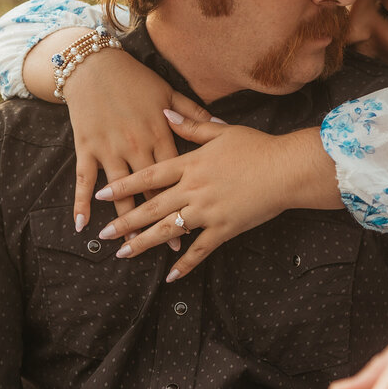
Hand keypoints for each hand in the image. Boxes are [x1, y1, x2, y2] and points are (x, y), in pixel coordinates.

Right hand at [61, 49, 212, 232]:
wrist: (94, 63)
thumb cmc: (135, 79)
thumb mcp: (170, 92)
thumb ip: (195, 115)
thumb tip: (222, 124)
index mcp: (159, 135)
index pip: (176, 177)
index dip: (186, 201)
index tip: (196, 224)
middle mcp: (136, 146)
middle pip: (150, 192)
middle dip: (159, 220)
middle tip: (167, 247)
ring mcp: (110, 149)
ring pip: (119, 193)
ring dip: (124, 221)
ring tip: (128, 246)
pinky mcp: (87, 147)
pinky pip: (84, 180)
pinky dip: (81, 203)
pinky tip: (82, 225)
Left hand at [95, 115, 342, 279]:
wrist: (287, 169)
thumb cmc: (258, 147)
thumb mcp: (222, 131)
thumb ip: (191, 126)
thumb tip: (165, 112)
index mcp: (191, 164)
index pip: (149, 175)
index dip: (123, 184)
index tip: (101, 194)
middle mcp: (194, 189)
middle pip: (152, 206)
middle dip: (125, 221)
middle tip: (104, 235)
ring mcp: (208, 211)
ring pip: (169, 230)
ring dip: (144, 243)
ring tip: (124, 254)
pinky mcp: (225, 229)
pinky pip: (200, 250)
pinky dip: (185, 264)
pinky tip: (170, 276)